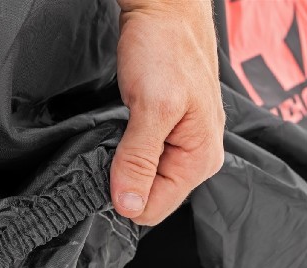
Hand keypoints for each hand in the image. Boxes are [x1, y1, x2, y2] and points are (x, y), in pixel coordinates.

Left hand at [111, 0, 224, 225]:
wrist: (166, 11)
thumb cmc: (166, 48)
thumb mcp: (152, 107)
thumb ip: (139, 160)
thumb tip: (129, 204)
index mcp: (200, 160)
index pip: (154, 209)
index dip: (123, 196)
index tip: (106, 171)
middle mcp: (195, 158)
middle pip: (149, 197)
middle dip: (124, 180)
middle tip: (114, 144)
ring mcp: (181, 146)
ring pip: (142, 179)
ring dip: (124, 164)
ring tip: (121, 132)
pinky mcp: (166, 134)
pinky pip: (141, 159)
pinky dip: (125, 151)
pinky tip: (123, 130)